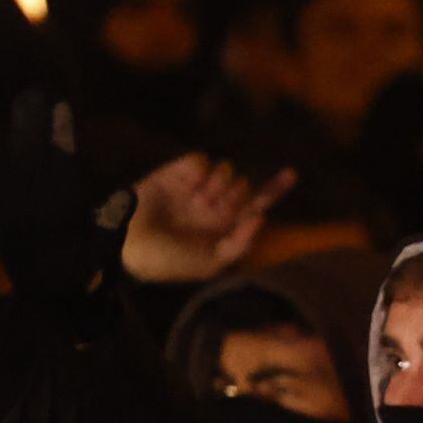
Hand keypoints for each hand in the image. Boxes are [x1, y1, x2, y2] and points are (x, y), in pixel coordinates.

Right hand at [119, 153, 295, 284]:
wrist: (130, 246)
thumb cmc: (170, 261)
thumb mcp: (212, 262)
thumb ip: (240, 243)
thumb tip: (260, 216)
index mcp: (225, 226)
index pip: (255, 204)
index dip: (274, 189)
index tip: (292, 174)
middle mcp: (213, 204)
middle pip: (243, 185)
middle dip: (234, 194)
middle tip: (213, 208)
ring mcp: (196, 187)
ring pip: (226, 169)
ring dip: (218, 183)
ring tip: (198, 200)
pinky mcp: (176, 173)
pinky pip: (200, 159)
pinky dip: (199, 169)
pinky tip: (189, 184)